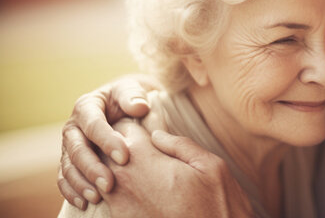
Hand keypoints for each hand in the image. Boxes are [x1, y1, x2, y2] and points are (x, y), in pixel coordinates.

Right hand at [57, 76, 156, 208]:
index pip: (93, 124)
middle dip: (92, 168)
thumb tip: (139, 107)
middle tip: (109, 184)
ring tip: (97, 197)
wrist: (126, 105)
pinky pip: (65, 178)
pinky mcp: (70, 161)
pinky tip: (84, 203)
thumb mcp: (132, 90)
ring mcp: (70, 146)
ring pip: (68, 166)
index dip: (107, 141)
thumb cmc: (131, 97)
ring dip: (81, 183)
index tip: (124, 157)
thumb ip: (134, 95)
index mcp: (87, 106)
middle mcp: (74, 127)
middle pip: (77, 149)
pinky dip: (72, 192)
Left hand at [103, 120, 253, 217]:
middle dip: (118, 144)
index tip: (143, 126)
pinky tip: (141, 192)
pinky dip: (117, 190)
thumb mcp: (211, 166)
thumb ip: (180, 145)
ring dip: (115, 168)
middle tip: (139, 146)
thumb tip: (156, 134)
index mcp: (146, 161)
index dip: (132, 122)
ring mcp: (119, 207)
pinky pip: (108, 199)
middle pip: (104, 150)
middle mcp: (124, 183)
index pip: (121, 128)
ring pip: (100, 175)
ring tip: (140, 169)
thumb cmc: (218, 208)